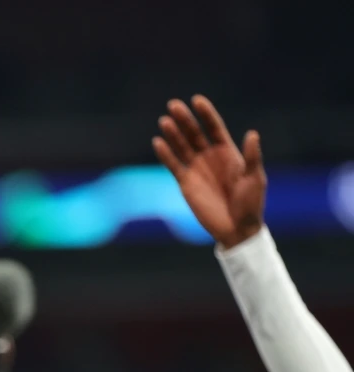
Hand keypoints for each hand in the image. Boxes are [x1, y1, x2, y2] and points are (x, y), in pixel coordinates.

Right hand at [153, 94, 265, 248]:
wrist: (236, 228)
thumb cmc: (251, 203)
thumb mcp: (255, 178)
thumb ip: (252, 156)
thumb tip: (252, 134)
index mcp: (228, 152)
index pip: (214, 128)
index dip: (206, 114)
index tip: (197, 101)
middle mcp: (210, 157)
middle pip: (194, 133)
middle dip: (185, 119)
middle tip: (173, 105)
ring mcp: (196, 169)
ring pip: (182, 146)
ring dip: (173, 134)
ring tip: (164, 121)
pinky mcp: (185, 183)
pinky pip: (173, 165)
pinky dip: (166, 154)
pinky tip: (158, 142)